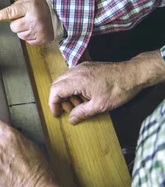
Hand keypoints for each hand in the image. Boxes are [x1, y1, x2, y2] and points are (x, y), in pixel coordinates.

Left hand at [0, 0, 53, 44]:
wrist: (61, 14)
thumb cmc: (43, 5)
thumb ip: (18, 4)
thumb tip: (5, 12)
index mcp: (31, 8)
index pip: (11, 12)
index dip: (1, 15)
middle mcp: (33, 20)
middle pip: (13, 27)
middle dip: (16, 23)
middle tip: (24, 19)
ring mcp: (37, 31)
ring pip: (20, 35)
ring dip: (23, 30)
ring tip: (31, 24)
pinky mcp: (40, 40)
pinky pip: (27, 41)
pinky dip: (29, 36)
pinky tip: (35, 30)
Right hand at [48, 53, 164, 124]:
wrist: (133, 74)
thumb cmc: (118, 89)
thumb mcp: (99, 106)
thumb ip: (82, 112)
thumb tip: (71, 119)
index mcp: (78, 80)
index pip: (56, 90)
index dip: (53, 104)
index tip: (57, 114)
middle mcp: (77, 70)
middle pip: (57, 83)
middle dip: (58, 99)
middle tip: (67, 111)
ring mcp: (82, 67)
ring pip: (64, 79)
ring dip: (66, 93)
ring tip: (78, 105)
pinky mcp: (87, 66)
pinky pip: (73, 76)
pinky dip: (73, 87)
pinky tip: (83, 96)